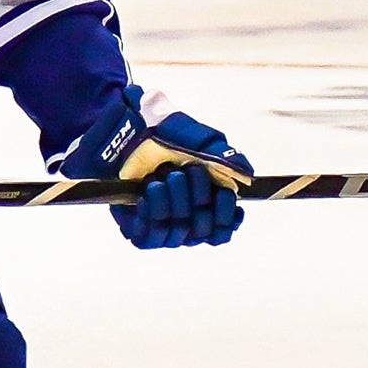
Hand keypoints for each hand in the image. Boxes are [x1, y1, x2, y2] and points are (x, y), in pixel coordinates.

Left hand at [59, 85, 251, 249]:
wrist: (120, 128)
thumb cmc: (159, 133)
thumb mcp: (196, 138)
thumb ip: (223, 155)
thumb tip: (247, 173)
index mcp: (203, 202)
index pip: (222, 230)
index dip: (226, 219)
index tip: (223, 194)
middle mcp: (183, 218)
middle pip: (202, 231)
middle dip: (197, 200)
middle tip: (183, 173)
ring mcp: (159, 224)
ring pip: (178, 234)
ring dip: (174, 204)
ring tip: (162, 178)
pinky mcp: (135, 228)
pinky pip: (150, 238)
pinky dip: (153, 213)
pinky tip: (149, 192)